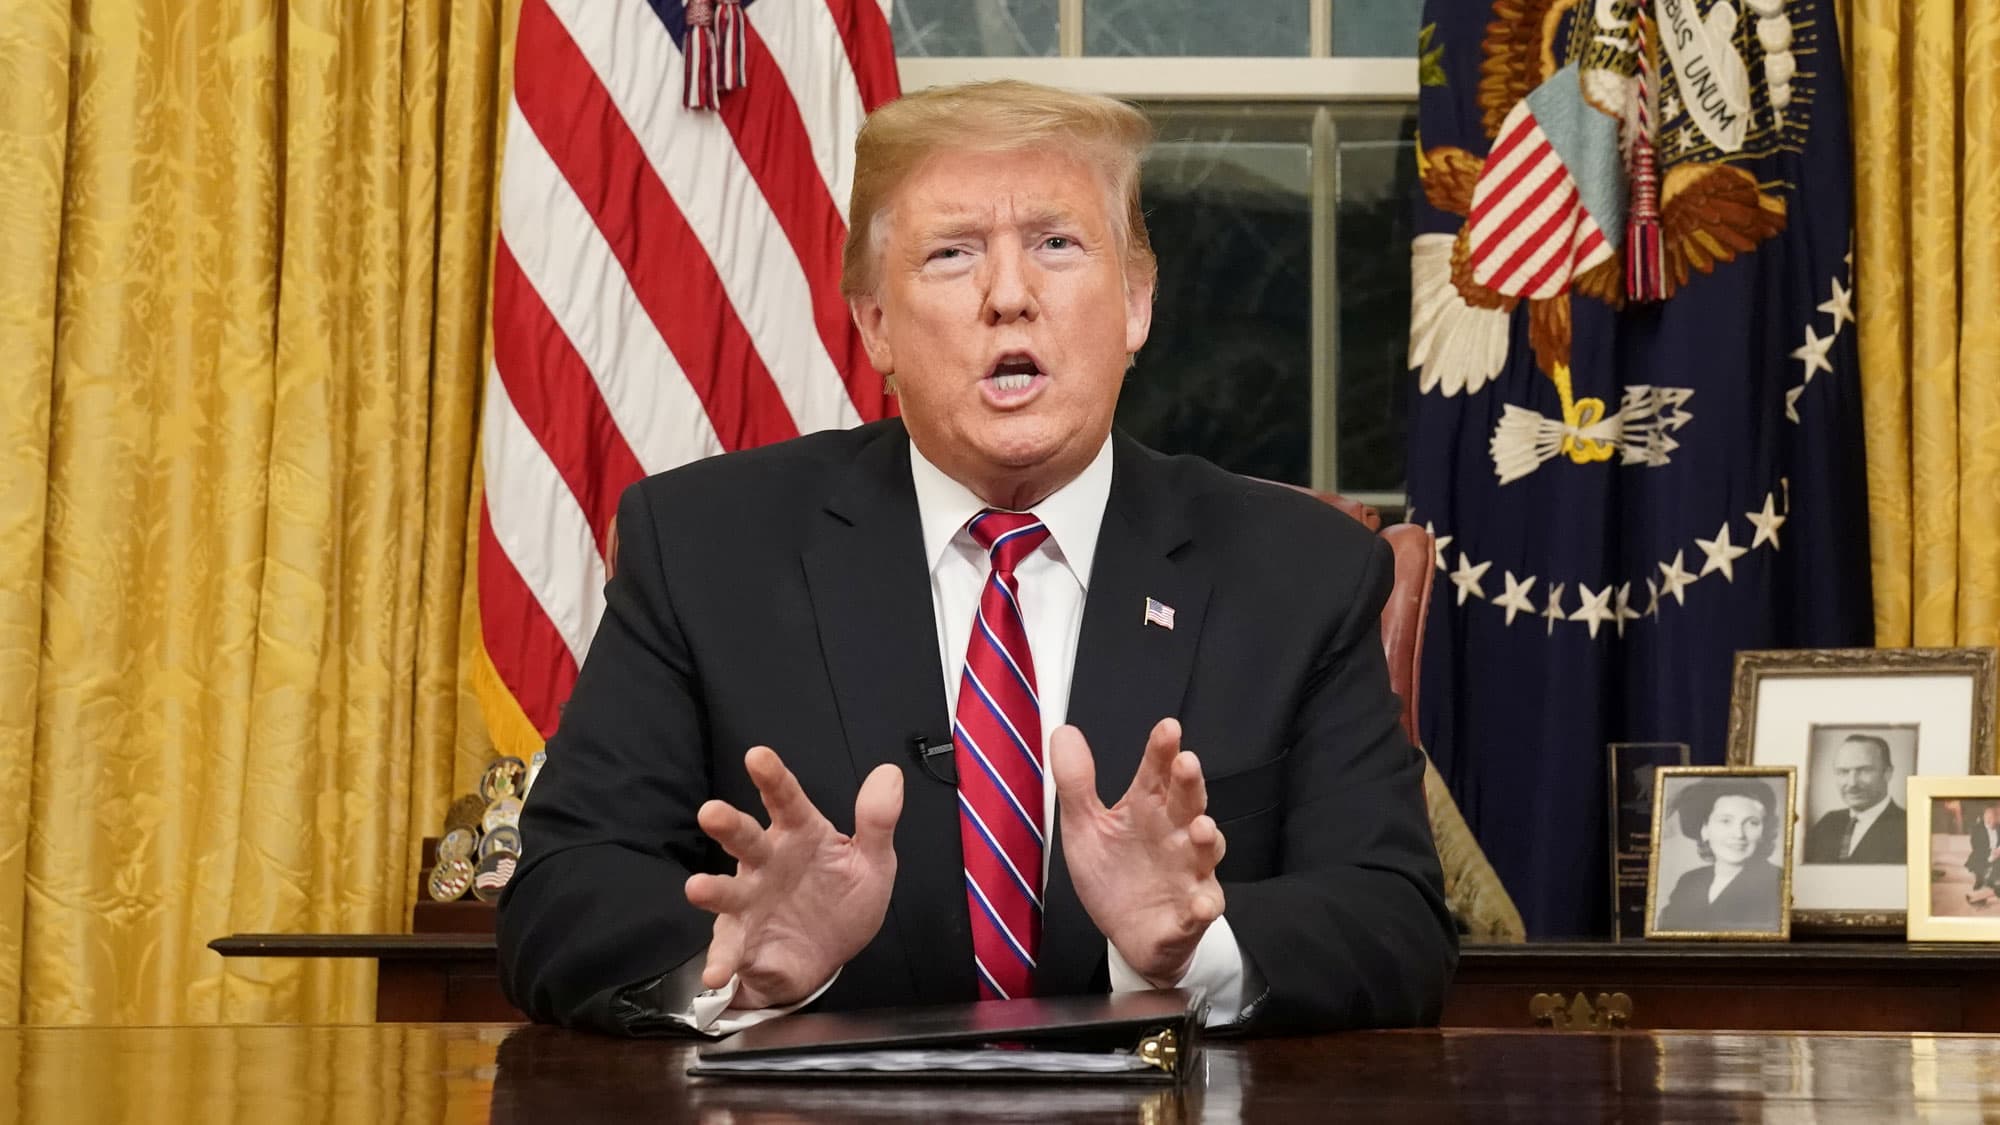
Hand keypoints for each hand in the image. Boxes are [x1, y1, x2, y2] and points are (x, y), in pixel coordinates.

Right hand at [684, 747, 902, 1008]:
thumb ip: (878, 821)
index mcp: (800, 835)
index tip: (758, 756)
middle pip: (745, 838)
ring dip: (711, 889)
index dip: (773, 778)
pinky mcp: (743, 942)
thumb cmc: (842, 898)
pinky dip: (720, 962)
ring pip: (727, 891)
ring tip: (696, 888)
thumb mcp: (872, 862)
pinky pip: (729, 951)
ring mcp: (750, 902)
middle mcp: (767, 862)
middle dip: (727, 825)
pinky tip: (715, 972)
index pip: (786, 800)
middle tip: (711, 812)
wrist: (827, 956)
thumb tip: (890, 773)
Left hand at [1050, 718, 1225, 987]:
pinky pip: (1201, 909)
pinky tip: (1200, 904)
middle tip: (1186, 762)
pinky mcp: (1190, 914)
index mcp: (1148, 810)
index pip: (1157, 773)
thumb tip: (1064, 732)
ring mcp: (1188, 874)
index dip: (1162, 751)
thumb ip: (1076, 783)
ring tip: (1201, 827)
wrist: (1128, 934)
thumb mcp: (1085, 828)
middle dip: (1190, 784)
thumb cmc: (1114, 874)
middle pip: (1188, 803)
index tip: (1167, 728)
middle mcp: (1175, 835)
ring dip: (1206, 839)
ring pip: (1204, 852)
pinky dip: (1203, 907)